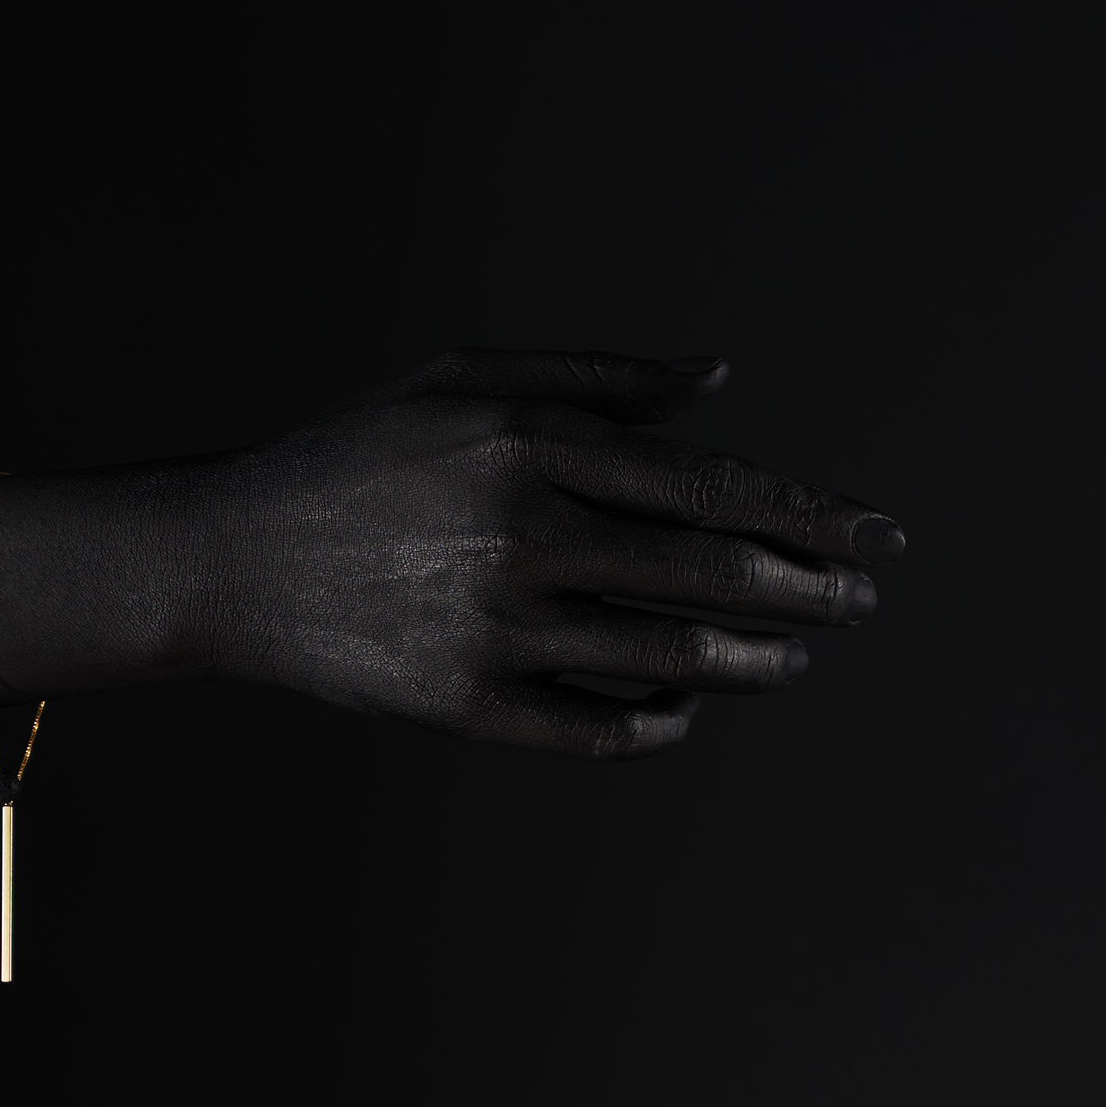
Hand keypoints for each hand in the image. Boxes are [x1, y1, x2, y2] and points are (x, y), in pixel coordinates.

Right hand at [187, 350, 905, 755]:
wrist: (231, 559)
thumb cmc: (360, 457)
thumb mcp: (466, 376)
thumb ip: (598, 377)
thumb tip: (719, 382)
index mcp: (532, 442)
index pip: (709, 486)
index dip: (808, 514)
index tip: (875, 536)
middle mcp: (522, 534)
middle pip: (708, 574)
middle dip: (807, 592)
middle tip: (862, 602)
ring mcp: (494, 628)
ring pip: (667, 659)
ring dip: (753, 664)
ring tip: (794, 659)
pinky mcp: (464, 704)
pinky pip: (596, 731)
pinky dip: (659, 724)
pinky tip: (687, 707)